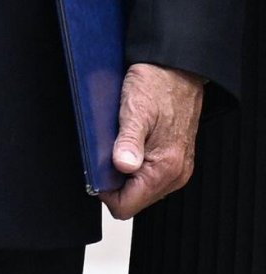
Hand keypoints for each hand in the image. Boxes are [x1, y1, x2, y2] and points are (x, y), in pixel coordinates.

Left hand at [102, 62, 204, 219]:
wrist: (178, 67)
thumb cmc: (158, 84)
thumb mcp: (136, 108)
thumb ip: (129, 141)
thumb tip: (122, 166)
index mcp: (166, 168)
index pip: (127, 206)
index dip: (105, 192)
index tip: (95, 171)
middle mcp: (175, 174)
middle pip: (134, 199)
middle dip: (115, 181)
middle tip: (105, 151)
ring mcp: (177, 168)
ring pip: (141, 188)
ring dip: (125, 171)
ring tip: (118, 143)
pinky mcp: (175, 158)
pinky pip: (149, 174)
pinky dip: (135, 163)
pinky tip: (129, 141)